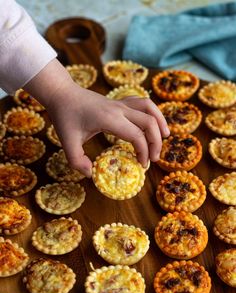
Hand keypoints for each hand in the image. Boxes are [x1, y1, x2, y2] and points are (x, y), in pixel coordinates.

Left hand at [24, 59, 168, 176]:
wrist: (61, 93)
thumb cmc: (64, 117)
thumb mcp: (67, 142)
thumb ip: (77, 161)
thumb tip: (91, 174)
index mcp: (109, 119)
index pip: (137, 135)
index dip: (144, 152)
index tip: (141, 165)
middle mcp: (119, 109)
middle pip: (149, 122)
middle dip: (156, 142)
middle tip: (154, 159)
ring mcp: (121, 103)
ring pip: (150, 107)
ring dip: (160, 122)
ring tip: (165, 136)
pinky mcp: (120, 102)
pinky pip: (142, 103)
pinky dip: (152, 113)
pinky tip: (152, 124)